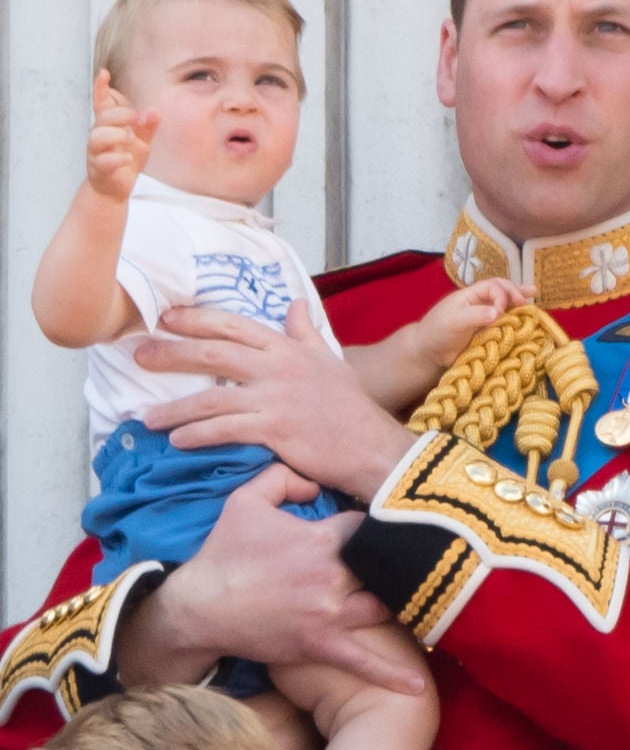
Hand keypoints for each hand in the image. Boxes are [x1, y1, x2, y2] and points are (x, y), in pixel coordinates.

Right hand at [88, 69, 158, 200]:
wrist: (117, 188)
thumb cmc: (127, 159)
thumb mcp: (142, 140)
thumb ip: (148, 126)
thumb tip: (155, 111)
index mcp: (109, 125)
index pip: (101, 103)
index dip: (101, 88)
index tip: (104, 73)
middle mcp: (99, 136)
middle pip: (103, 117)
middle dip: (120, 114)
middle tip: (136, 118)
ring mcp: (96, 153)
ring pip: (97, 137)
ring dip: (116, 134)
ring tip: (131, 137)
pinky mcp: (99, 169)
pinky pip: (103, 161)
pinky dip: (116, 158)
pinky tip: (128, 158)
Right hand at [117, 464, 424, 694]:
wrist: (199, 608)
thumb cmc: (224, 552)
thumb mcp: (246, 500)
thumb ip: (285, 478)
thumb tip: (317, 482)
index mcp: (321, 540)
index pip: (369, 528)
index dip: (377, 526)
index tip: (379, 528)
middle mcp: (332, 577)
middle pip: (384, 568)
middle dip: (395, 564)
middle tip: (409, 562)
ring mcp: (330, 615)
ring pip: (384, 607)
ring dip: (399, 603)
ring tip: (416, 600)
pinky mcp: (321, 646)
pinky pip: (364, 662)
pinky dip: (391, 674)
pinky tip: (417, 687)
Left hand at [135, 301, 416, 500]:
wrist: (370, 444)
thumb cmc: (349, 406)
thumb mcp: (329, 360)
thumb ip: (305, 333)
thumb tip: (294, 304)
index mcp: (287, 348)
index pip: (234, 324)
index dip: (197, 319)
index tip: (167, 318)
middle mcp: (277, 367)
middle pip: (213, 353)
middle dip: (172, 353)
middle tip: (140, 355)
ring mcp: (274, 398)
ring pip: (212, 398)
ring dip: (173, 408)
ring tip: (145, 416)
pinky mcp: (274, 429)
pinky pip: (225, 430)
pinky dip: (197, 435)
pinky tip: (176, 440)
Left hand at [418, 277, 534, 367]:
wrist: (429, 353)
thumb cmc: (437, 333)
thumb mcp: (454, 321)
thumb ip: (475, 315)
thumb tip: (498, 312)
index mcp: (470, 295)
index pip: (492, 287)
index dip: (502, 295)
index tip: (502, 312)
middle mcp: (478, 303)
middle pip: (501, 290)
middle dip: (515, 292)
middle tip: (529, 297)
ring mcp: (483, 317)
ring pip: (504, 304)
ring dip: (518, 300)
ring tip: (534, 295)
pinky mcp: (486, 332)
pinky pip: (503, 322)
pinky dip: (515, 318)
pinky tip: (524, 318)